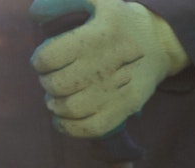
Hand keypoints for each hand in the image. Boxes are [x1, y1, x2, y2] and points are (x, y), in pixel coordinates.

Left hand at [29, 0, 188, 140]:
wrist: (159, 42)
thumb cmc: (120, 19)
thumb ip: (63, 1)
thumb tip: (35, 15)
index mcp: (98, 35)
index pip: (49, 57)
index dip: (39, 60)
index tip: (44, 60)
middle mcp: (106, 64)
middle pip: (57, 85)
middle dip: (47, 83)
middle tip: (51, 78)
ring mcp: (117, 89)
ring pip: (70, 109)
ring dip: (55, 105)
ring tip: (57, 97)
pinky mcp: (125, 108)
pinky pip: (90, 128)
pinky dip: (69, 127)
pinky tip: (62, 119)